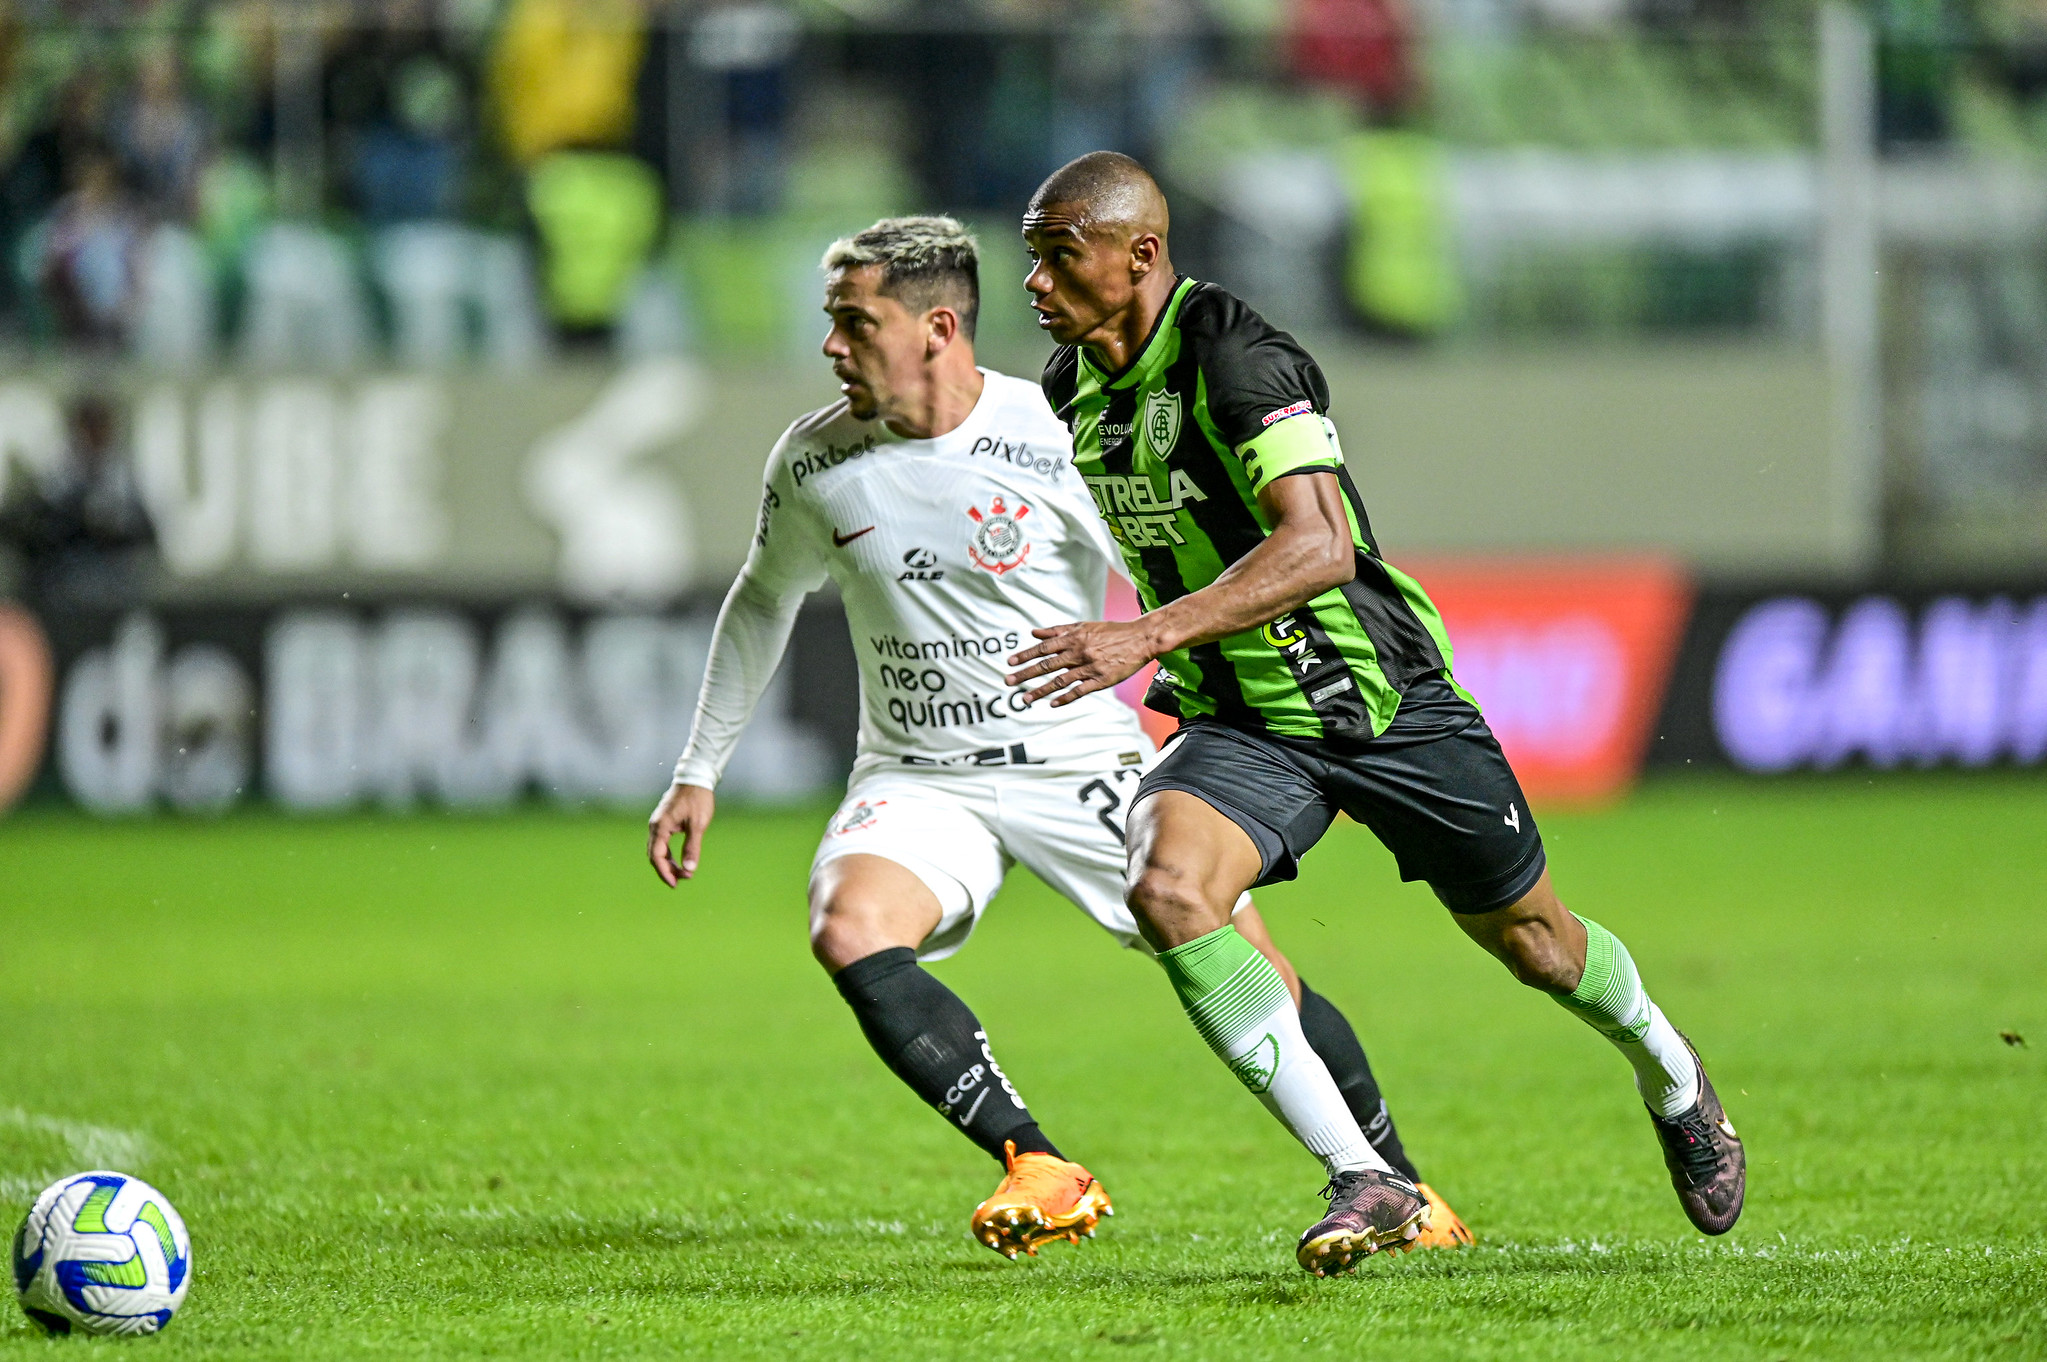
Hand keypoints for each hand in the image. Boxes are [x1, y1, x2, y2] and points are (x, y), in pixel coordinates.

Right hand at [647, 782, 715, 885]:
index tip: (675, 884)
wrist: (696, 778)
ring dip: (668, 863)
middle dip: (667, 870)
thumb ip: (692, 847)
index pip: (657, 856)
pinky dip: (669, 855)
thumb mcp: (698, 825)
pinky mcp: (664, 822)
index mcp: (661, 827)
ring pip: (658, 850)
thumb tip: (690, 869)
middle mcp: (655, 826)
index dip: (665, 872)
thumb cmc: (697, 799)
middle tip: (682, 880)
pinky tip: (679, 861)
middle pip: (655, 855)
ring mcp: (658, 824)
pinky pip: (662, 843)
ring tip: (683, 874)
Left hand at [1005, 619, 1159, 706]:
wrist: (1140, 639)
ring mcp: (1090, 667)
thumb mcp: (1083, 626)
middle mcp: (1079, 652)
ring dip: (1041, 691)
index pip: (1044, 647)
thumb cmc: (1111, 632)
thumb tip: (1033, 632)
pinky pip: (1080, 690)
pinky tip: (1052, 704)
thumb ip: (1057, 630)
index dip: (1026, 655)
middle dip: (1026, 674)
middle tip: (1008, 682)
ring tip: (1025, 700)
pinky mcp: (1102, 680)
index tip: (1010, 662)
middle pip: (1047, 665)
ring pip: (1060, 680)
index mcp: (1074, 638)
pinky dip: (1065, 698)